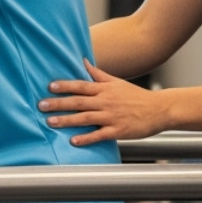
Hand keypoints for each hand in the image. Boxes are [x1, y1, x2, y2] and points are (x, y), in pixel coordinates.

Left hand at [39, 61, 171, 145]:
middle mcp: (106, 102)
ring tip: (50, 122)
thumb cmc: (136, 96)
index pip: (81, 86)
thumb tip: (82, 61)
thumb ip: (98, 74)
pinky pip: (99, 135)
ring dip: (67, 120)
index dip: (65, 86)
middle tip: (41, 105)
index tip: (49, 87)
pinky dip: (86, 138)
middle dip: (59, 103)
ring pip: (85, 118)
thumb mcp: (117, 82)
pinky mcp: (118, 130)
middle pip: (78, 101)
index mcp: (105, 89)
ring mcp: (112, 117)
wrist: (160, 109)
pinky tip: (74, 141)